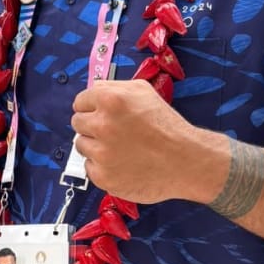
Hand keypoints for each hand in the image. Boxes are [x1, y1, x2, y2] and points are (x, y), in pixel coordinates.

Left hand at [70, 79, 210, 203]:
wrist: (185, 161)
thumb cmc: (167, 125)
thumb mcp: (143, 91)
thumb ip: (113, 87)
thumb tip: (93, 91)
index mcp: (110, 100)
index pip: (80, 101)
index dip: (92, 107)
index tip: (101, 114)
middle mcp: (102, 125)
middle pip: (77, 122)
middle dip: (91, 125)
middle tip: (112, 131)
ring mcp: (101, 153)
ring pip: (81, 145)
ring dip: (95, 146)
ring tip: (119, 148)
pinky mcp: (102, 176)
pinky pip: (90, 167)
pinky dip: (102, 166)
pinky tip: (121, 163)